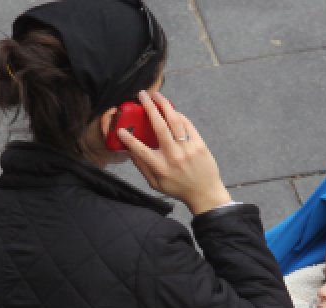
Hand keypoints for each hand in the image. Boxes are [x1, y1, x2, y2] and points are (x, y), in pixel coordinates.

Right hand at [117, 90, 231, 214]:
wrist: (205, 193)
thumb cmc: (178, 188)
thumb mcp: (156, 184)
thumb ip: (142, 168)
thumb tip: (130, 152)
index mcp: (160, 167)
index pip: (140, 150)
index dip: (128, 139)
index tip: (121, 130)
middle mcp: (173, 156)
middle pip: (159, 127)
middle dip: (149, 108)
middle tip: (142, 95)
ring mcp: (188, 149)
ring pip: (175, 121)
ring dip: (164, 105)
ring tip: (157, 95)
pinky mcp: (199, 144)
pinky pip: (187, 125)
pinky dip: (179, 115)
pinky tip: (172, 110)